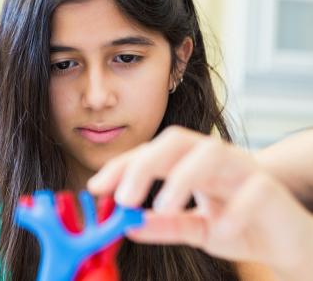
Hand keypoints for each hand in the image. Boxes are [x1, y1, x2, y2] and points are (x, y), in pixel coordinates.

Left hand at [88, 126, 312, 280]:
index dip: (123, 166)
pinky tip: (220, 228)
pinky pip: (252, 190)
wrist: (286, 240)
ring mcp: (244, 169)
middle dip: (145, 165)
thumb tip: (126, 223)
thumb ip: (163, 225)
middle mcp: (215, 158)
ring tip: (161, 208)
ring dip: (182, 178)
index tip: (96, 187)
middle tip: (122, 197)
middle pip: (177, 142)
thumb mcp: (194, 229)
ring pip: (213, 153)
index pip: (152, 153)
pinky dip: (233, 209)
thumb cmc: (239, 225)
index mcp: (193, 163)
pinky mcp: (269, 189)